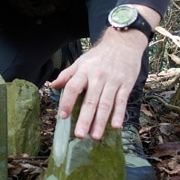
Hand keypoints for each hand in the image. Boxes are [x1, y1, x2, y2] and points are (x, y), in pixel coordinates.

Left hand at [51, 5, 158, 139]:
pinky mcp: (126, 84)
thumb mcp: (80, 61)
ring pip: (106, 104)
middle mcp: (98, 76)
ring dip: (100, 121)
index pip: (73, 88)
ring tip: (95, 136)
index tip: (63, 116)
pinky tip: (116, 126)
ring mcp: (113, 81)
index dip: (67, 102)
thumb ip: (67, 75)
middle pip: (90, 100)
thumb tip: (53, 86)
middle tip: (79, 135)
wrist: (123, 43)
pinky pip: (122, 101)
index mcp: (84, 71)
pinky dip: (119, 114)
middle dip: (85, 119)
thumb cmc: (99, 55)